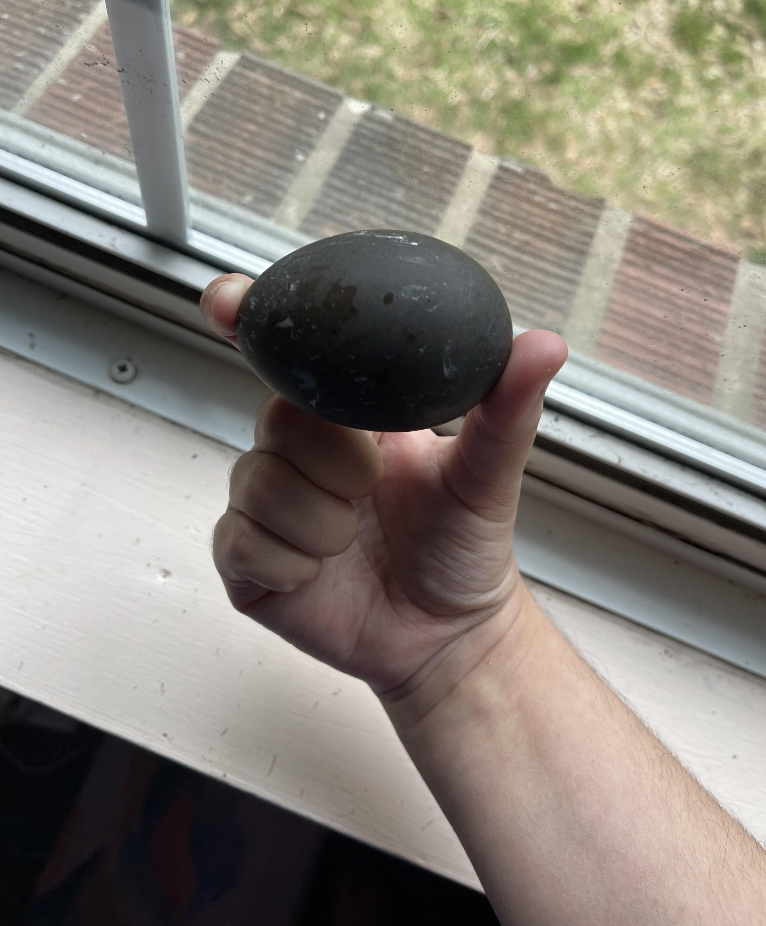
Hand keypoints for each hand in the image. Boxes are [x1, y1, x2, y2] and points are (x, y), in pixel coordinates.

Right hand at [201, 273, 566, 710]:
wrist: (448, 635)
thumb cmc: (462, 548)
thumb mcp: (488, 475)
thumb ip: (506, 409)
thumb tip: (544, 343)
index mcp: (346, 417)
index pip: (286, 355)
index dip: (249, 319)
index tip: (229, 301)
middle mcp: (300, 453)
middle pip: (275, 416)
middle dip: (333, 456)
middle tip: (373, 485)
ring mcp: (269, 505)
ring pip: (258, 480)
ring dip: (321, 518)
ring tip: (356, 537)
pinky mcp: (248, 559)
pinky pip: (242, 539)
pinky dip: (293, 559)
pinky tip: (322, 572)